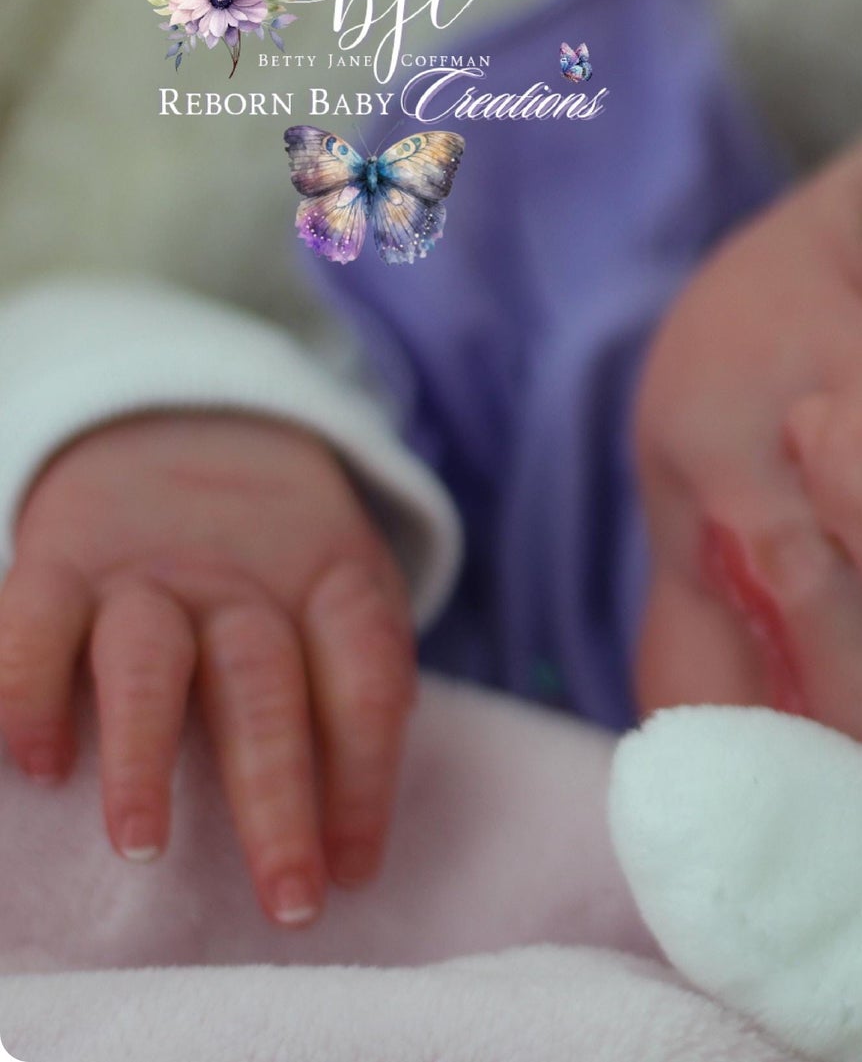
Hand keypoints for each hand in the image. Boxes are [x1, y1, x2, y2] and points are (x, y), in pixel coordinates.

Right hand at [0, 411, 417, 926]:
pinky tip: (38, 763)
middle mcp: (243, 582)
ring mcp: (149, 571)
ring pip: (150, 663)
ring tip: (141, 850)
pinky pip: (35, 622)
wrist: (191, 422)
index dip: (368, 781)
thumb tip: (368, 807)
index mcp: (331, 584)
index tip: (359, 872)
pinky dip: (29, 689)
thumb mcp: (347, 584)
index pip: (365, 683)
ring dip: (145, 758)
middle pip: (268, 691)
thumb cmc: (280, 552)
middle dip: (278, 803)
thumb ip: (363, 674)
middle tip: (288, 898)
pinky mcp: (59, 560)